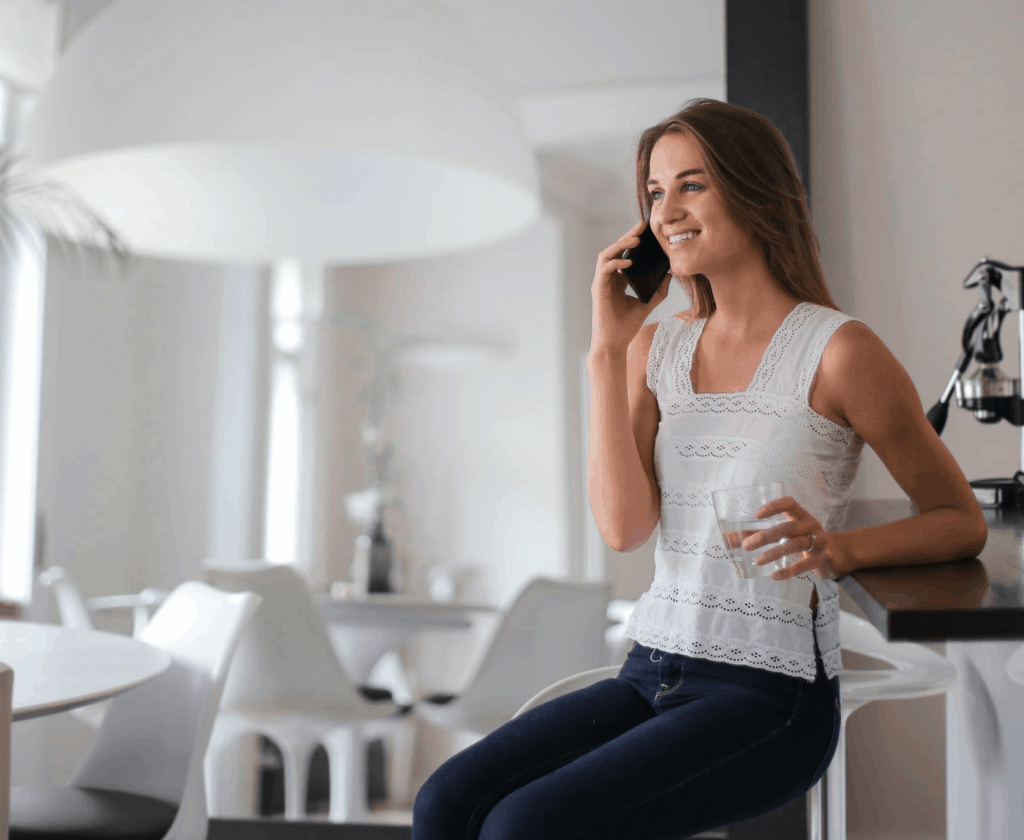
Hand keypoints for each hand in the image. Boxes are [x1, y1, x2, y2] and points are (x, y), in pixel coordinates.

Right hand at [590, 219, 669, 354]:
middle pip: (615, 250)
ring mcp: (601, 283)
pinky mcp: (598, 289)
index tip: (647, 232)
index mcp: (618, 281)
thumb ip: (658, 289)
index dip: (633, 242)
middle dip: (628, 236)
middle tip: (642, 226)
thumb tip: (670, 273)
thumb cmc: (626, 327)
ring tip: (636, 239)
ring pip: (606, 255)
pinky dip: (616, 262)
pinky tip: (629, 262)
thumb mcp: (647, 304)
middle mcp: (608, 279)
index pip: (624, 255)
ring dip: (620, 244)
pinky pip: (604, 269)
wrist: (614, 344)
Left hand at [742, 496, 840, 580]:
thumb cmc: (802, 538)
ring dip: (774, 553)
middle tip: (747, 545)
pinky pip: (804, 564)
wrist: (835, 553)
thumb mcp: (784, 533)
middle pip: (787, 527)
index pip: (789, 504)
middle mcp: (810, 525)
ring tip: (758, 561)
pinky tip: (774, 575)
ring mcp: (818, 541)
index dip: (774, 507)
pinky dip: (789, 571)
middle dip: (765, 536)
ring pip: (795, 545)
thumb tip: (727, 537)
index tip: (756, 515)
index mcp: (800, 515)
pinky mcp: (821, 558)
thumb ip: (757, 533)